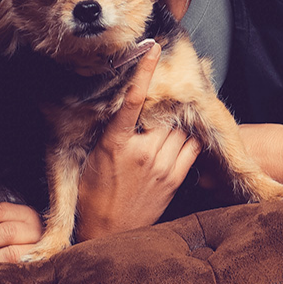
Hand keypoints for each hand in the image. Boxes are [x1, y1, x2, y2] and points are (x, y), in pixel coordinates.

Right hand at [74, 42, 200, 241]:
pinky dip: (188, 140)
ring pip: (180, 130)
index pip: (132, 100)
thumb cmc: (92, 194)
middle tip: (160, 100)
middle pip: (163, 113)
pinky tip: (177, 141)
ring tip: (165, 124)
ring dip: (175, 123)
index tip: (152, 49)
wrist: (106, 233)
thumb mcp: (91, 158)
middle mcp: (141, 152)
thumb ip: (108, 132)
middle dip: (162, 106)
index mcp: (114, 144)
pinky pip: (191, 149)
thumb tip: (118, 107)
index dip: (143, 71)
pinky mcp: (174, 180)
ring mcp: (161, 166)